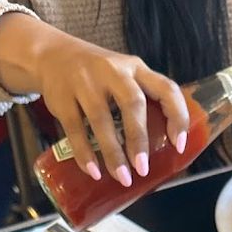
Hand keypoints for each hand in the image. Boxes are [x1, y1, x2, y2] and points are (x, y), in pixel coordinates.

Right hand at [0, 14, 189, 183]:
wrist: (52, 54)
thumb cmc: (99, 76)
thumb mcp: (124, 77)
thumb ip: (142, 102)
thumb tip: (162, 151)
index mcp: (136, 69)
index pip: (166, 88)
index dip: (176, 116)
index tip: (178, 145)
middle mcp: (113, 71)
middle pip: (132, 103)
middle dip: (139, 139)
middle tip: (143, 169)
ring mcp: (85, 81)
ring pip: (101, 118)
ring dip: (113, 152)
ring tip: (122, 177)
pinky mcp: (61, 96)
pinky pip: (74, 128)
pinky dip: (85, 153)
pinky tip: (94, 171)